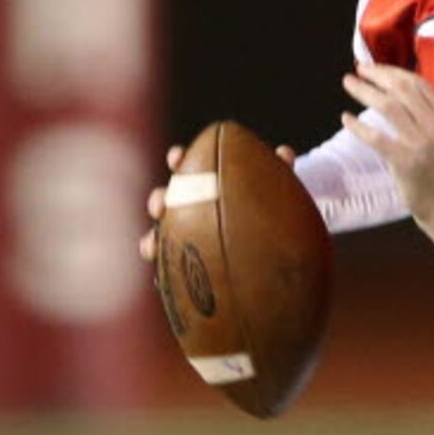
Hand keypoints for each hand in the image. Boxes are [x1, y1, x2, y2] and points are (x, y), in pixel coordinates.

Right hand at [139, 140, 298, 263]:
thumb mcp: (276, 188)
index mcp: (205, 183)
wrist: (271, 239)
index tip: (176, 158)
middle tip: (159, 206)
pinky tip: (161, 281)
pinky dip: (165, 275)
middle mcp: (188, 207)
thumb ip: (278, 171)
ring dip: (151, 240)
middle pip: (165, 202)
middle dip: (159, 201)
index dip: (178, 160)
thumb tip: (284, 153)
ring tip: (150, 247)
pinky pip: (171, 271)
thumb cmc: (270, 205)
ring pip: (161, 237)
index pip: (185, 166)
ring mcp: (184, 234)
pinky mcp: (186, 262)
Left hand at [342, 64, 433, 242]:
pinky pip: (376, 137)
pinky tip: (345, 119)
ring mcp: (422, 143)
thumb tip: (395, 92)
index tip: (373, 68)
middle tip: (357, 71)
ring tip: (348, 84)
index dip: (391, 71)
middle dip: (376, 76)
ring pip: (388, 107)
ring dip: (364, 92)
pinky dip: (357, 126)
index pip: (418, 83)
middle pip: (402, 89)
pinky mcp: (405, 161)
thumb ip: (425, 115)